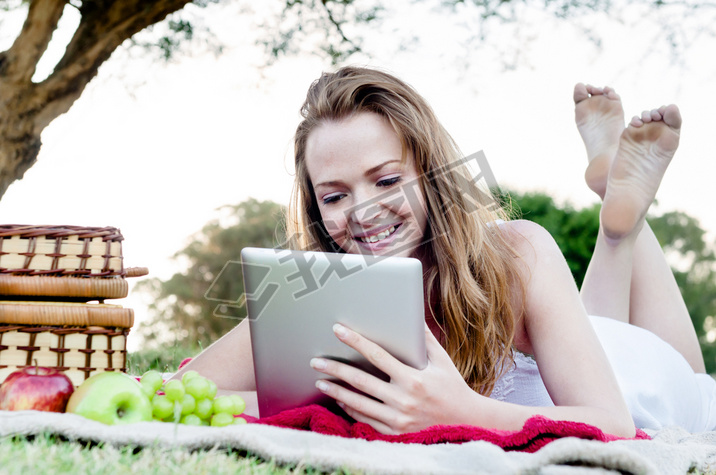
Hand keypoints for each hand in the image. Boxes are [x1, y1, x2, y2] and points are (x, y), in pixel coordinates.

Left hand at [310, 322, 476, 433]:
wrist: (466, 422)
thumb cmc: (453, 387)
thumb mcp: (443, 361)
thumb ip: (424, 339)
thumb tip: (412, 315)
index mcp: (414, 379)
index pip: (377, 355)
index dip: (355, 341)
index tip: (338, 330)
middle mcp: (404, 400)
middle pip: (360, 381)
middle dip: (335, 369)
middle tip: (316, 360)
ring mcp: (398, 419)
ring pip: (358, 403)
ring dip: (336, 391)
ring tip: (320, 381)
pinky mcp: (395, 432)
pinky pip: (366, 419)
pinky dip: (350, 409)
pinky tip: (339, 400)